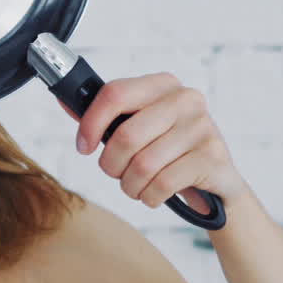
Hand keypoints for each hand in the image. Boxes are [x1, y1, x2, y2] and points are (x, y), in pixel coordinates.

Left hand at [69, 73, 245, 215]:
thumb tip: (66, 101)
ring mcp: (203, 127)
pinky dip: (150, 196)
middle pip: (125, 135)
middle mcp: (186, 99)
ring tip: (136, 186)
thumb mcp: (140, 128)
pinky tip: (154, 194)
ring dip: (130, 186)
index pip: (114, 93)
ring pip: (143, 164)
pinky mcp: (213, 157)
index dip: (91, 124)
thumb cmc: (169, 152)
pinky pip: (163, 184)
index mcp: (162, 85)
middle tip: (116, 173)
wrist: (216, 183)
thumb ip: (106, 116)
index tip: (84, 147)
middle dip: (111, 165)